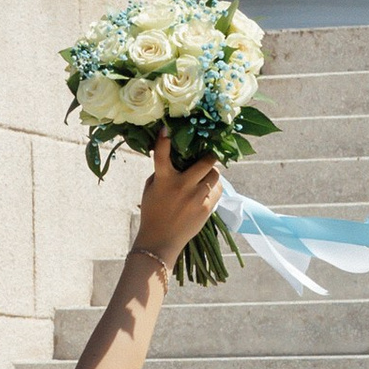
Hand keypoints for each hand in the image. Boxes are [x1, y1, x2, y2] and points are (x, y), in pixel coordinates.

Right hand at [136, 147, 220, 267]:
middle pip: (205, 162)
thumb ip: (162, 173)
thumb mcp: (151, 189)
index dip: (164, 139)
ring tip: (207, 175)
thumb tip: (177, 159)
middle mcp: (181, 186)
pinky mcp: (206, 208)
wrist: (160, 241)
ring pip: (214, 176)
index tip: (166, 127)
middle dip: (210, 155)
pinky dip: (213, 188)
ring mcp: (196, 197)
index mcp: (163, 180)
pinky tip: (207, 190)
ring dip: (212, 172)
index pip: (162, 155)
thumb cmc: (153, 212)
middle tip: (209, 153)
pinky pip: (217, 191)